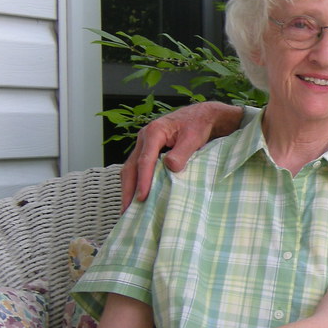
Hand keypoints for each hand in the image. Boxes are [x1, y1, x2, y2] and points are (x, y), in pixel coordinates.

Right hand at [121, 101, 243, 210]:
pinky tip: (137, 197)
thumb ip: (182, 153)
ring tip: (127, 210)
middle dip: (128, 189)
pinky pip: (137, 169)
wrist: (201, 116)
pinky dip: (135, 183)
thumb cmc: (198, 125)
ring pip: (130, 169)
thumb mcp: (193, 138)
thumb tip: (171, 168)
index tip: (142, 197)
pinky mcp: (148, 151)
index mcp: (153, 132)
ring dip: (129, 188)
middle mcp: (143, 138)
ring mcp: (144, 145)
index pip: (145, 160)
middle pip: (130, 167)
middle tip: (126, 211)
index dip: (143, 180)